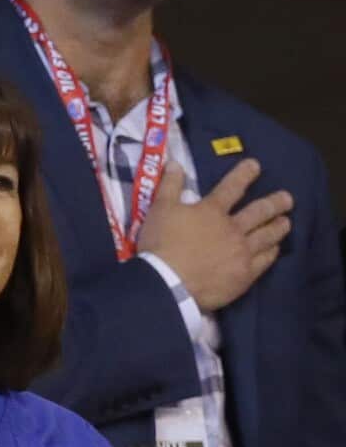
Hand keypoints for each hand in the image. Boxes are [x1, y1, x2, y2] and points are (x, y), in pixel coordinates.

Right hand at [137, 158, 292, 311]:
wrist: (168, 282)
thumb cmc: (161, 244)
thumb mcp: (159, 209)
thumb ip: (169, 185)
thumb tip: (175, 163)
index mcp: (212, 211)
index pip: (231, 187)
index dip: (244, 174)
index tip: (256, 165)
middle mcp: (233, 229)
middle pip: (259, 212)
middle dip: (274, 203)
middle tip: (287, 198)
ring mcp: (242, 252)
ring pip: (267, 236)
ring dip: (278, 226)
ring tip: (286, 222)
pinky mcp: (244, 275)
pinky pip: (264, 260)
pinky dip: (272, 252)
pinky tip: (275, 249)